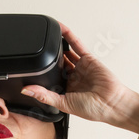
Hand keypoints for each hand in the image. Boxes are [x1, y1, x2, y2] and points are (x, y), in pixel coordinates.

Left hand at [20, 21, 138, 128]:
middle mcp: (73, 78)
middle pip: (58, 64)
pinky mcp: (89, 59)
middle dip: (49, 58)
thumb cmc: (93, 109)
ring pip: (66, 52)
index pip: (51, 78)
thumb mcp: (63, 103)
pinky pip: (77, 45)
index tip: (30, 67)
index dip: (42, 72)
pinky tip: (60, 29)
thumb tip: (27, 90)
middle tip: (36, 49)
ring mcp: (81, 67)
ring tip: (45, 36)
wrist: (112, 104)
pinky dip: (69, 36)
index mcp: (66, 90)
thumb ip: (44, 95)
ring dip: (57, 45)